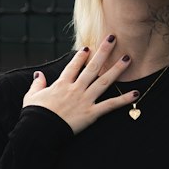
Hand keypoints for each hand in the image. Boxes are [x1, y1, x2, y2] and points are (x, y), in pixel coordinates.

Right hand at [22, 37, 137, 133]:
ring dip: (117, 70)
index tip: (88, 48)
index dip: (80, 57)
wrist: (39, 130)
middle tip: (112, 38)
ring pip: (104, 81)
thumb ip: (37, 84)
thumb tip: (38, 74)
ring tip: (127, 59)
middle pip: (92, 67)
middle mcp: (75, 88)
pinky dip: (124, 100)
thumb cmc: (34, 114)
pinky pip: (110, 105)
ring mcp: (85, 99)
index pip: (73, 66)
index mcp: (61, 84)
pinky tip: (136, 94)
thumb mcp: (31, 97)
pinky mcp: (91, 113)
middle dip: (103, 52)